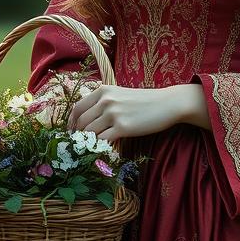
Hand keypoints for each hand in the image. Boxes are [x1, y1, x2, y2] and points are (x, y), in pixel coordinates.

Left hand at [66, 84, 188, 142]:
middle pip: (81, 122)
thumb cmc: (145, 101)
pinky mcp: (123, 127)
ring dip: (89, 142)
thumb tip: (86, 120)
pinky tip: (104, 149)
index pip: (77, 108)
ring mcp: (113, 114)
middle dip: (79, 136)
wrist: (167, 104)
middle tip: (82, 144)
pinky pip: (103, 141)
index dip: (71, 123)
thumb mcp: (120, 94)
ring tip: (93, 147)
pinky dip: (100, 147)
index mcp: (103, 91)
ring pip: (89, 133)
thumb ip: (103, 102)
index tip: (72, 133)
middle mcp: (105, 100)